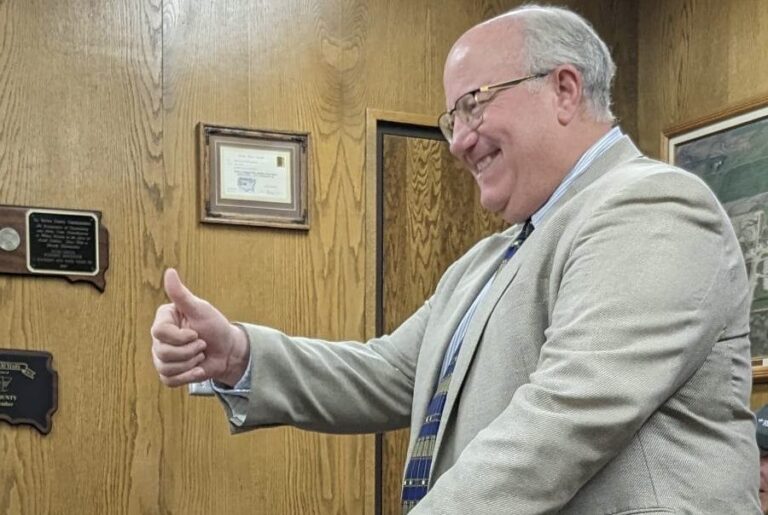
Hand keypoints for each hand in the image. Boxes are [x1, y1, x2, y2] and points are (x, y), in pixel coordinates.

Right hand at [151, 268, 249, 386]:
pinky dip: (188, 376)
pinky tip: (198, 369)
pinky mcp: (169, 372)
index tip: (196, 333)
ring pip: (166, 368)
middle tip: (202, 344)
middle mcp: (159, 338)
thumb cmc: (215, 326)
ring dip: (191, 363)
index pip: (159, 332)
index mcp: (164, 319)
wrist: (227, 350)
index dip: (180, 337)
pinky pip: (169, 380)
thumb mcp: (201, 309)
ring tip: (200, 354)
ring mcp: (162, 356)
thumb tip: (169, 272)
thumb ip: (182, 294)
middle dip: (189, 351)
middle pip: (162, 352)